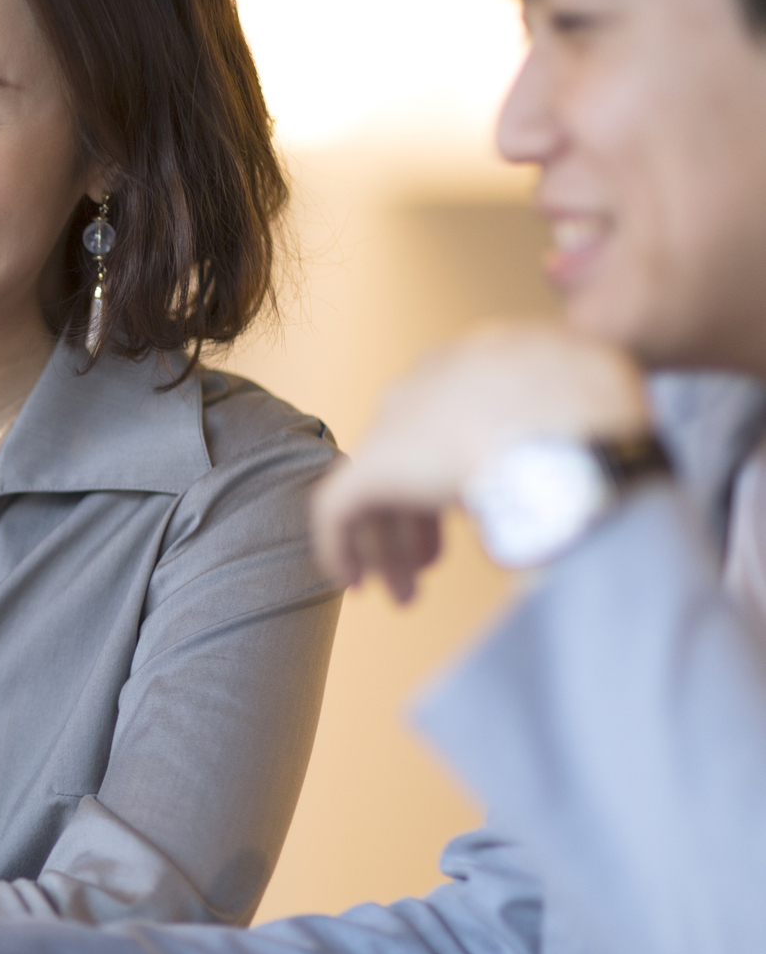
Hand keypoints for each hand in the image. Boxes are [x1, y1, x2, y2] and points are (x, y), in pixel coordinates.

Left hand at [311, 324, 649, 602]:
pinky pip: (340, 509)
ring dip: (391, 543)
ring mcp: (400, 421)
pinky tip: (356, 583)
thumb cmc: (612, 429)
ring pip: (377, 487)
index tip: (470, 512)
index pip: (453, 417)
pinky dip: (342, 546)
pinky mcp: (376, 465)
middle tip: (429, 563)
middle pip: (412, 452)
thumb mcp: (604, 405)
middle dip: (417, 514)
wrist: (585, 438)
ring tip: (404, 594)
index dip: (457, 470)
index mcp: (486, 358)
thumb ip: (568, 428)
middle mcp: (433, 379)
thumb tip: (564, 472)